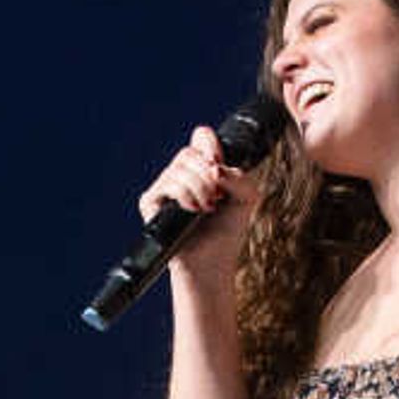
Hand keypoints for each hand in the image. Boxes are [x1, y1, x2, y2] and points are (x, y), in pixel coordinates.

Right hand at [134, 124, 266, 276]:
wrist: (213, 260)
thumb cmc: (227, 231)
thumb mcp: (247, 197)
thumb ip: (239, 175)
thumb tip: (214, 168)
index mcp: (202, 168)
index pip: (200, 137)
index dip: (210, 144)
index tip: (219, 163)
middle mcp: (180, 174)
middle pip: (189, 152)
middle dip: (208, 174)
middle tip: (217, 196)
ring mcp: (164, 187)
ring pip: (179, 169)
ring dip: (200, 188)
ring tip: (207, 208)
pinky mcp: (151, 202)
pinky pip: (167, 183)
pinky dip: (185, 195)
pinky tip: (193, 210)